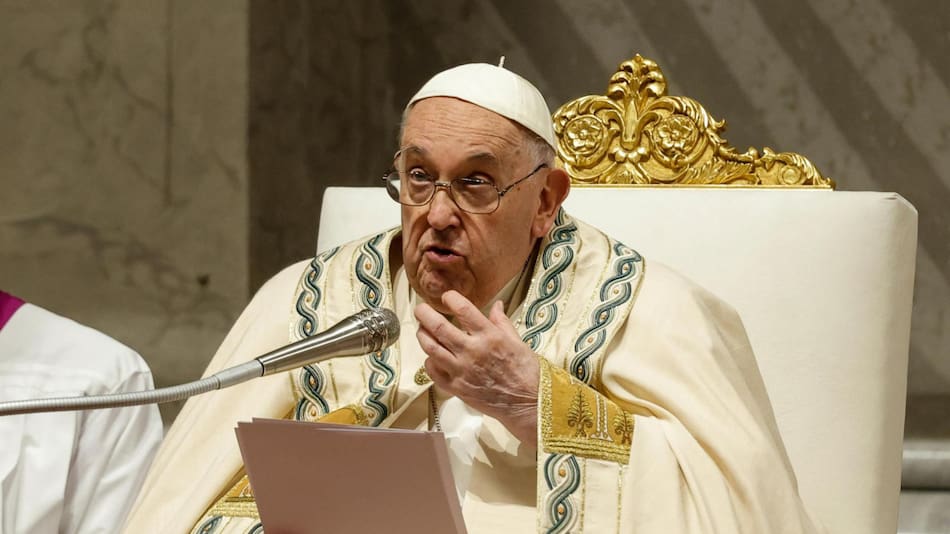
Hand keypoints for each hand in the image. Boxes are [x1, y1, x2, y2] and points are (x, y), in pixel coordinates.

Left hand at [414, 290, 538, 446]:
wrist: (528, 402)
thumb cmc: (526, 371)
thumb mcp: (517, 341)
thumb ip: (502, 322)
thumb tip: (497, 305)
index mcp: (489, 336)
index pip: (463, 310)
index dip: (451, 298)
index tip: (447, 296)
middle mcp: (472, 351)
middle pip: (439, 328)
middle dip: (425, 314)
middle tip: (420, 309)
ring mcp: (462, 371)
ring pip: (432, 349)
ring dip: (422, 336)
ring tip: (422, 329)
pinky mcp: (456, 388)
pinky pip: (434, 372)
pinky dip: (429, 361)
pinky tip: (432, 356)